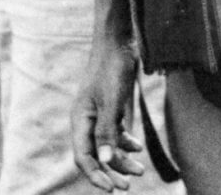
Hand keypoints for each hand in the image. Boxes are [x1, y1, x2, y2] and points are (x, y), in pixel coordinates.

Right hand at [72, 42, 143, 191]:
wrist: (118, 40)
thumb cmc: (112, 67)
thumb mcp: (112, 100)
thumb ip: (107, 130)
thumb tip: (105, 161)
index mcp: (80, 119)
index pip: (84, 157)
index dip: (96, 176)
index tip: (113, 189)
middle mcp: (87, 119)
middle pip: (96, 155)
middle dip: (111, 171)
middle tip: (129, 185)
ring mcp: (98, 114)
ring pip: (107, 145)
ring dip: (121, 159)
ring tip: (140, 169)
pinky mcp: (110, 107)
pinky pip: (115, 133)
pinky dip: (125, 142)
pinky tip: (137, 148)